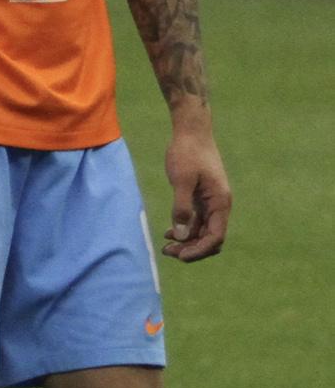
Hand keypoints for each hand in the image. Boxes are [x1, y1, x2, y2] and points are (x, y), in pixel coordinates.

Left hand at [161, 119, 230, 260]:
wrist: (191, 131)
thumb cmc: (187, 153)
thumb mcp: (182, 180)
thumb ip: (182, 207)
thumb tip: (182, 235)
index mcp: (220, 203)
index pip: (215, 236)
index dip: (199, 250)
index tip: (180, 256)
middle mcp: (219, 205)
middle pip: (210, 237)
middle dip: (192, 248)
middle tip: (168, 252)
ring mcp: (211, 202)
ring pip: (203, 230)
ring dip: (187, 240)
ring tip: (166, 247)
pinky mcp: (201, 197)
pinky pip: (197, 220)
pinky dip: (185, 229)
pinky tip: (169, 233)